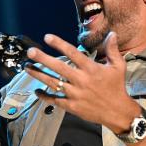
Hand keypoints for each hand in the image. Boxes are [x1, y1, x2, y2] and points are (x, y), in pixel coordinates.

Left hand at [24, 32, 141, 133]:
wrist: (117, 112)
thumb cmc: (117, 87)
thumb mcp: (118, 67)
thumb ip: (112, 50)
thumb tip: (111, 33)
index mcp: (91, 69)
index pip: (73, 53)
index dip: (59, 44)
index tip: (47, 37)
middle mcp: (81, 80)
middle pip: (59, 67)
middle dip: (43, 59)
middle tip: (30, 52)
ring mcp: (75, 94)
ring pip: (53, 83)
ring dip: (39, 75)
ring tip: (27, 68)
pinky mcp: (72, 106)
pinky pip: (55, 100)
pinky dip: (45, 96)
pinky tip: (36, 91)